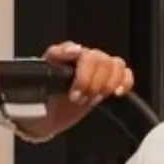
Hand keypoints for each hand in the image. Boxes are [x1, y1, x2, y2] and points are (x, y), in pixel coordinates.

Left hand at [15, 42, 134, 140]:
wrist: (49, 115)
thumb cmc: (43, 98)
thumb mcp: (38, 78)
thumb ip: (54, 59)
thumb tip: (75, 48)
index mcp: (68, 53)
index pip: (84, 53)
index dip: (83, 75)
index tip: (75, 94)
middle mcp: (85, 57)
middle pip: (102, 60)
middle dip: (92, 85)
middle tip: (79, 100)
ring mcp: (98, 69)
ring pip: (116, 64)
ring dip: (108, 85)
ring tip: (95, 98)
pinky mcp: (109, 82)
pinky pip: (126, 74)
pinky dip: (125, 83)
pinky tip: (117, 94)